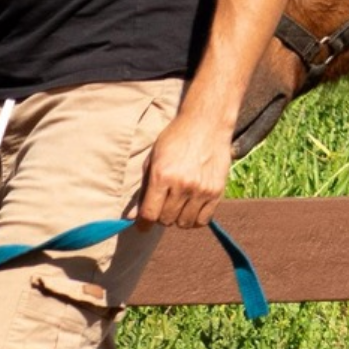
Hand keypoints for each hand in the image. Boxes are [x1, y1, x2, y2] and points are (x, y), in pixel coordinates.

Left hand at [137, 111, 232, 229]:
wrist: (207, 123)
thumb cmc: (176, 139)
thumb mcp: (153, 159)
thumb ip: (143, 190)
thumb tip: (132, 217)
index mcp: (162, 175)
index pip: (149, 214)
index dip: (143, 224)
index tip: (143, 225)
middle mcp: (182, 184)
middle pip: (166, 220)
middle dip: (160, 217)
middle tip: (163, 205)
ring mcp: (201, 189)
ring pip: (184, 223)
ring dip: (178, 218)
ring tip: (178, 205)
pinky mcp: (217, 191)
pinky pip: (203, 220)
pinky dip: (195, 219)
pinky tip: (192, 207)